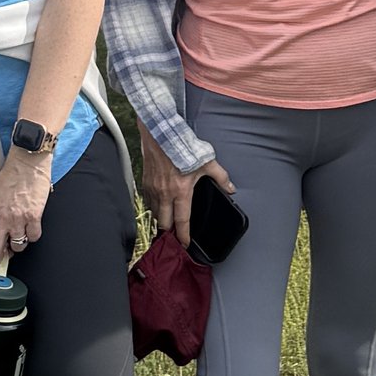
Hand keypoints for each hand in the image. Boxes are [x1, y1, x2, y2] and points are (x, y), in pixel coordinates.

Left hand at [0, 145, 51, 263]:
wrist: (27, 162)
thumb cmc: (11, 174)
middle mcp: (4, 218)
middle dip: (1, 255)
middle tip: (5, 254)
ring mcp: (20, 218)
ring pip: (18, 245)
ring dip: (19, 244)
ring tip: (20, 237)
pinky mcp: (34, 216)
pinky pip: (34, 236)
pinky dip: (33, 235)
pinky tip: (31, 228)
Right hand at [137, 131, 232, 249]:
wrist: (160, 132)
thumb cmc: (181, 145)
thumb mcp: (207, 161)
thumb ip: (221, 176)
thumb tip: (230, 187)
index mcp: (180, 192)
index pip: (182, 221)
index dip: (183, 236)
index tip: (184, 244)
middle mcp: (164, 193)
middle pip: (164, 222)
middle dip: (169, 231)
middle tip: (173, 235)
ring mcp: (152, 188)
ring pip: (153, 212)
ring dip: (159, 218)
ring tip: (165, 221)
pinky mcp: (144, 180)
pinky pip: (146, 199)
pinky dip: (151, 205)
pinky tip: (156, 203)